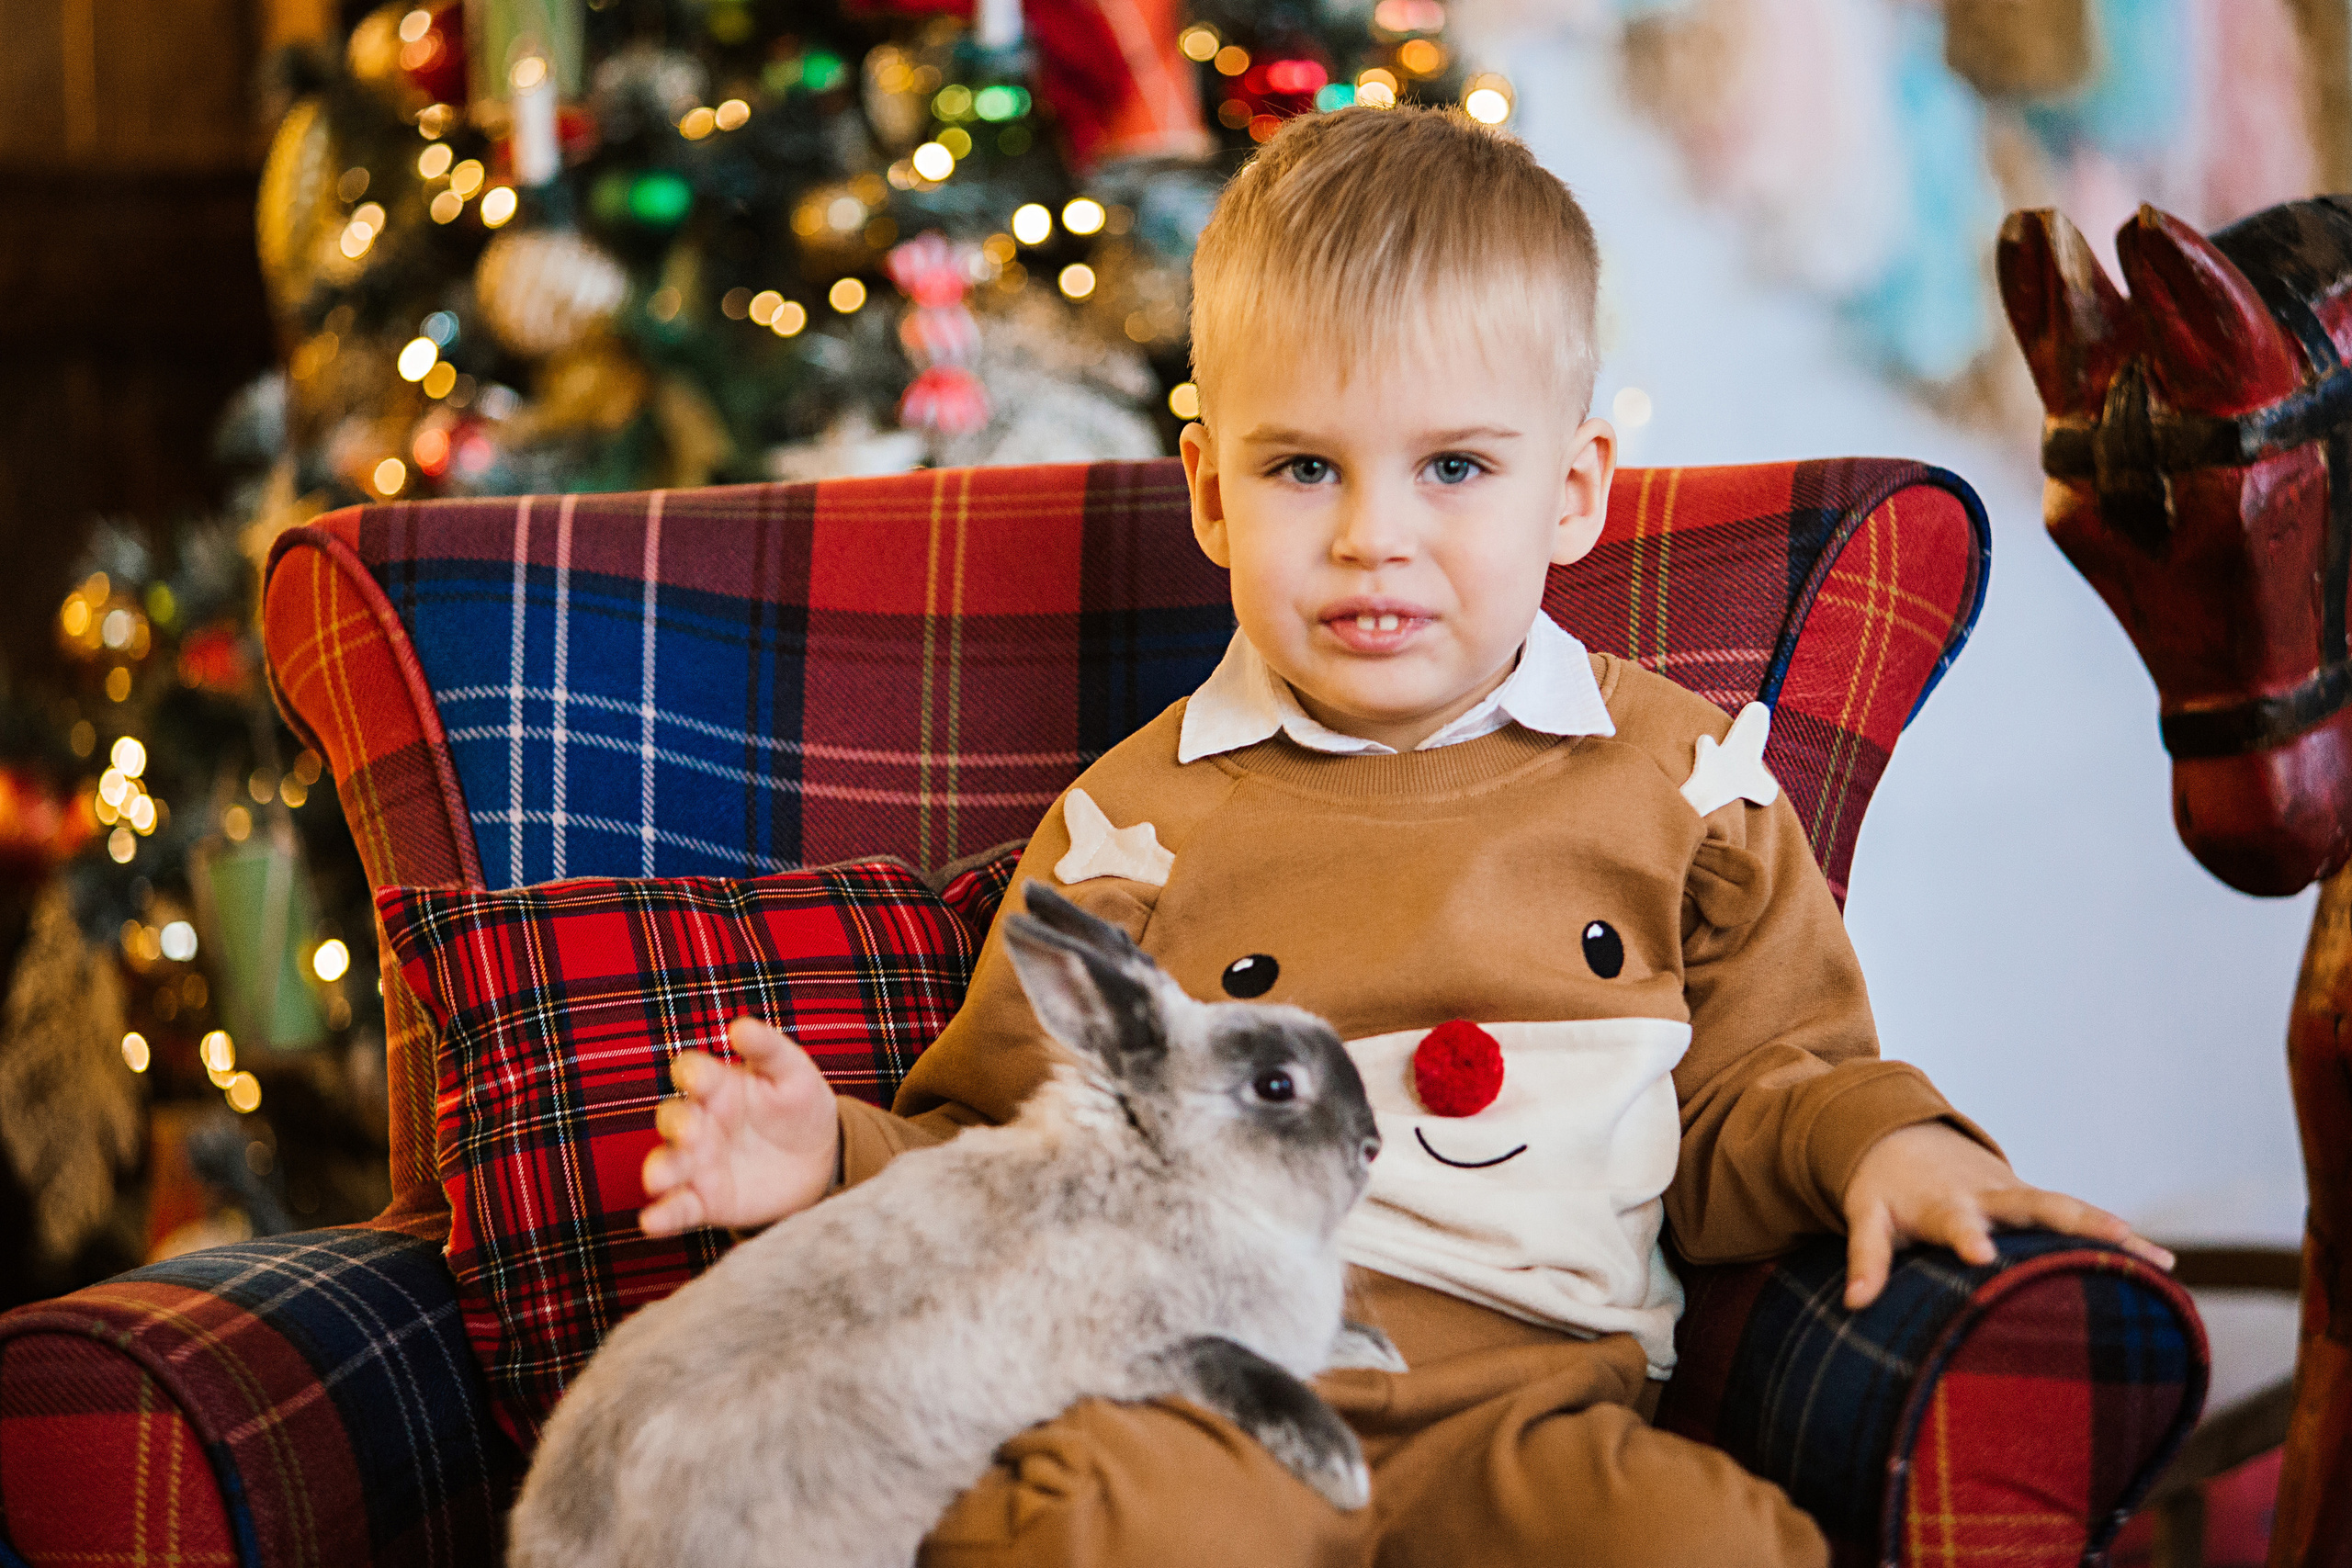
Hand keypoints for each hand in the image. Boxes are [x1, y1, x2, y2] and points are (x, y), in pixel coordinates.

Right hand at [639, 1016, 841, 1237]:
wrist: (817, 1159)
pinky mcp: (705, 1201)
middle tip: (689, 1130)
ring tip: (657, 1179)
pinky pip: (678, 1209)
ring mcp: (699, 1163)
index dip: (692, 1074)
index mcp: (718, 1086)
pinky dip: (662, 1216)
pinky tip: (652, 1222)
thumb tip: (739, 1026)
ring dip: (660, 1170)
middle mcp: (700, 1123)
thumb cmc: (798, 1105)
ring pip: (668, 1164)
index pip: (694, 1073)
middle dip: (677, 1123)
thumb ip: (768, 1048)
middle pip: (674, 1118)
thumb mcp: (792, 1072)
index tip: (696, 1077)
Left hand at [1840, 1123, 2174, 1310]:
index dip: (1968, 1237)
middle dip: (2075, 1223)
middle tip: (2118, 1238)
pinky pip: (2077, 1219)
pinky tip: (2159, 1266)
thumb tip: (1855, 1304)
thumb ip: (1865, 1257)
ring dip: (2113, 1233)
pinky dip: (2114, 1238)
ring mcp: (2017, 1196)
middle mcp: (1988, 1195)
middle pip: (2036, 1207)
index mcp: (1943, 1203)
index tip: (1981, 1254)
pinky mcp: (2033, 1201)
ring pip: (2070, 1211)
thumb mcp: (1864, 1215)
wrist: (1902, 1136)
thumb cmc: (1882, 1188)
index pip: (1956, 1221)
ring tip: (2162, 1261)